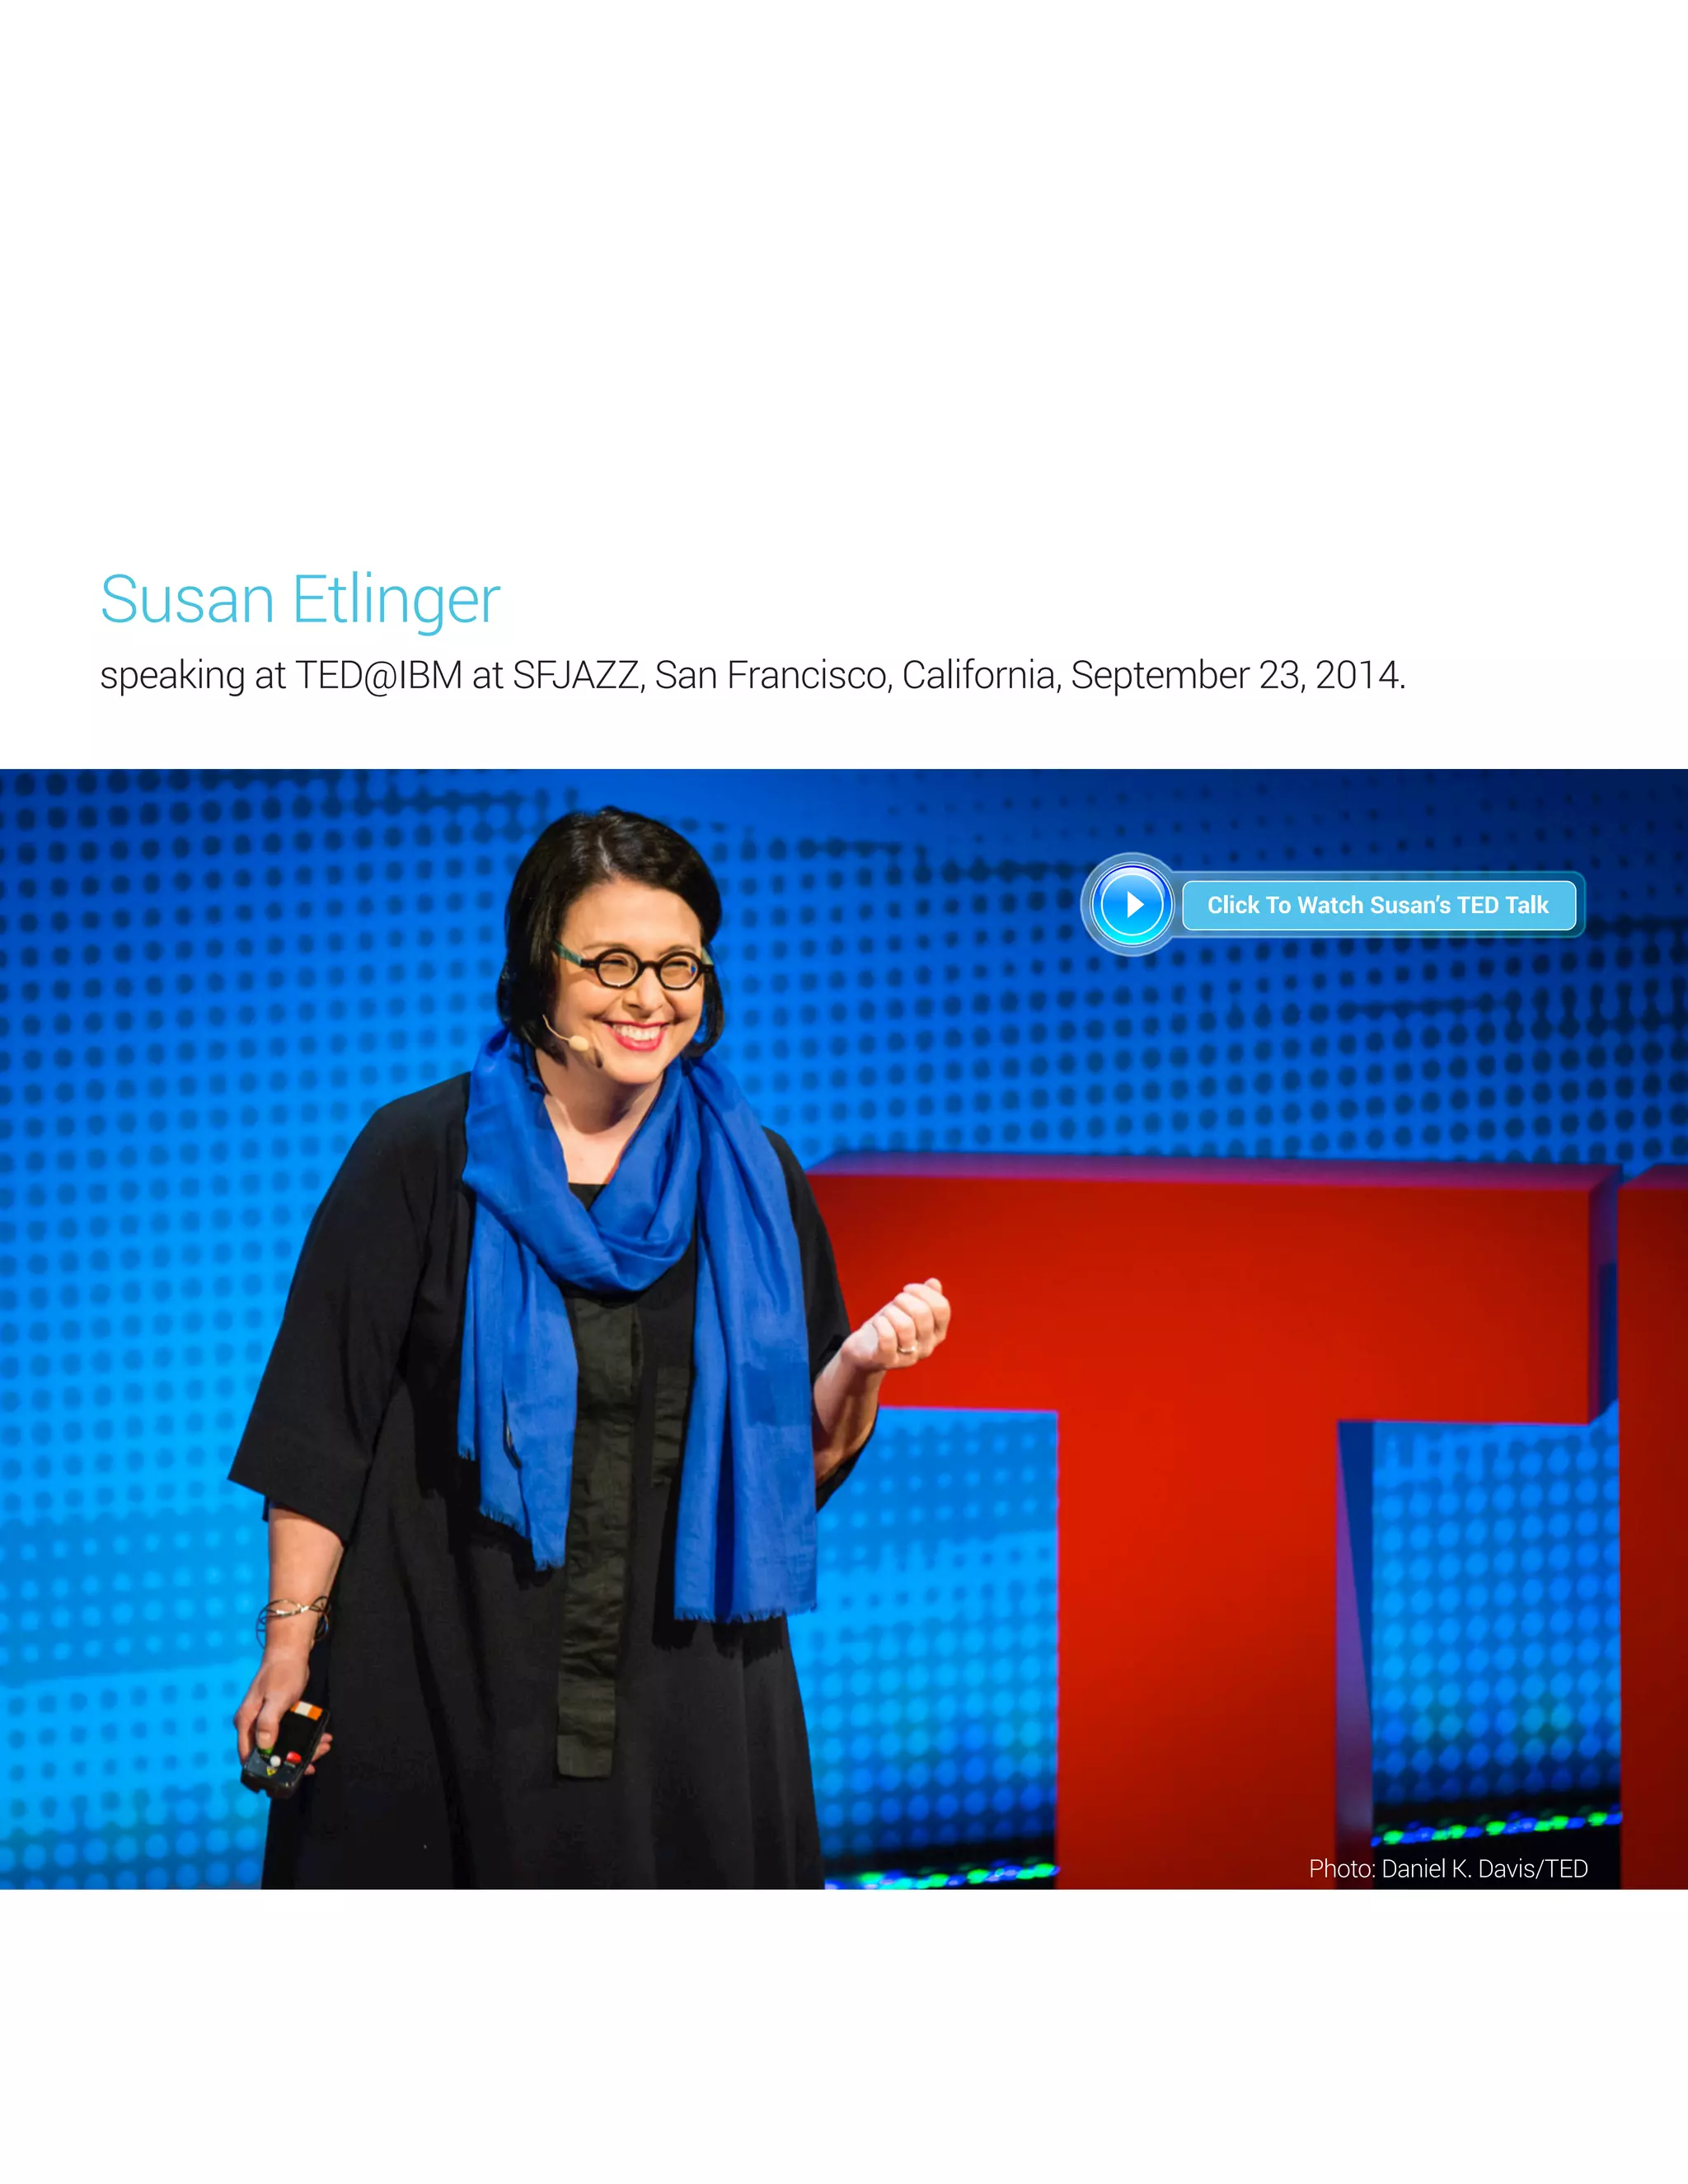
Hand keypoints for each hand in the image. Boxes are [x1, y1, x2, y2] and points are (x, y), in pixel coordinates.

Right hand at [234, 1648, 333, 1774]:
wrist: (290, 1653)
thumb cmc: (282, 1674)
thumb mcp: (276, 1698)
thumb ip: (268, 1723)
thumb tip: (264, 1748)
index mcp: (246, 1723)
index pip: (248, 1756)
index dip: (264, 1771)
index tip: (284, 1780)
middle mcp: (252, 1725)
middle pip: (268, 1753)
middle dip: (291, 1761)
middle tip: (314, 1763)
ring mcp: (265, 1722)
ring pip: (281, 1745)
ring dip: (302, 1750)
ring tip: (324, 1748)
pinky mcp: (278, 1717)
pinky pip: (290, 1734)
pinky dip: (303, 1739)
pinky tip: (321, 1739)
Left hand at [839, 1276, 950, 1375]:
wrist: (864, 1351)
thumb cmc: (889, 1327)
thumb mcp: (907, 1309)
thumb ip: (924, 1297)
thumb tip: (934, 1282)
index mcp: (937, 1333)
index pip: (942, 1308)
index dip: (924, 1292)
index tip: (907, 1289)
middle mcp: (927, 1347)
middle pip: (923, 1313)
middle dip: (904, 1299)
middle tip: (894, 1302)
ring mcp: (908, 1357)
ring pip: (904, 1325)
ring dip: (890, 1312)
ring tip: (885, 1315)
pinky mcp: (888, 1361)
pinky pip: (887, 1338)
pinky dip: (880, 1324)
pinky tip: (877, 1322)